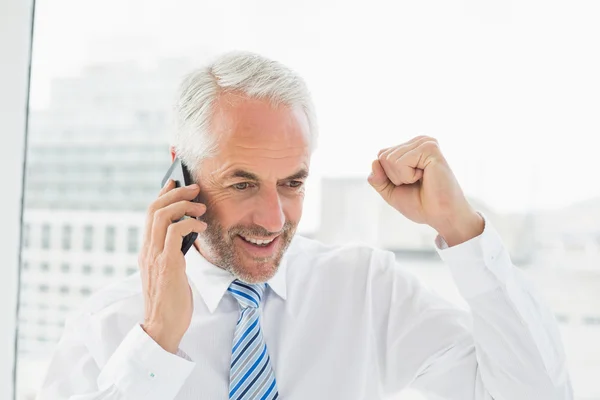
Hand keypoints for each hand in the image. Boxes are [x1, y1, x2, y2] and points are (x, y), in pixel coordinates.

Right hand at [139, 180, 206, 352]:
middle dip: (175, 193)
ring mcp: (155, 257)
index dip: (163, 195)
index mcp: (147, 251)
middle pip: (154, 209)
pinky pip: (175, 233)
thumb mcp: (171, 271)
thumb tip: (188, 233)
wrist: (163, 326)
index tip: (176, 183)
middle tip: (194, 188)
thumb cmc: (171, 301)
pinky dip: (189, 224)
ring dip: (183, 205)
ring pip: (161, 216)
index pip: (150, 214)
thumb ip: (173, 253)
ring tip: (201, 207)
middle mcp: (147, 251)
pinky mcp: (167, 264)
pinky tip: (202, 227)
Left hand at [367, 135, 483, 246]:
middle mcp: (418, 141)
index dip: (388, 176)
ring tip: (422, 181)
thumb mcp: (391, 192)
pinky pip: (400, 162)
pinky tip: (425, 177)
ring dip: (401, 177)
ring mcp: (425, 143)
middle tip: (416, 184)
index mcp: (411, 147)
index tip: (409, 184)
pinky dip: (408, 176)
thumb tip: (374, 161)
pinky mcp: (430, 148)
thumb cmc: (421, 204)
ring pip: (389, 159)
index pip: (381, 155)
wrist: (441, 216)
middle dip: (394, 177)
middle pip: (383, 156)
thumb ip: (378, 179)